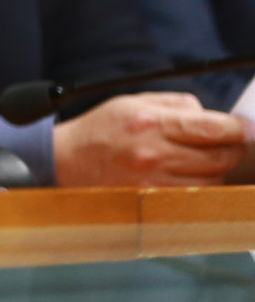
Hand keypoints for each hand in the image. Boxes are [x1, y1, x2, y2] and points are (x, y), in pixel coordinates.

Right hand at [53, 92, 246, 186]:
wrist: (65, 160)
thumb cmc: (100, 129)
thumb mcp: (133, 102)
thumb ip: (175, 104)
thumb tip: (208, 114)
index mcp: (151, 123)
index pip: (212, 128)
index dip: (238, 129)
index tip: (245, 128)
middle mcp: (155, 153)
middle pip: (220, 157)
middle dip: (233, 149)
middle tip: (233, 143)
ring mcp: (155, 180)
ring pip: (212, 179)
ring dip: (218, 169)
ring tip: (206, 158)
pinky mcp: (153, 200)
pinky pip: (195, 195)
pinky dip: (201, 185)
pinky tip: (193, 175)